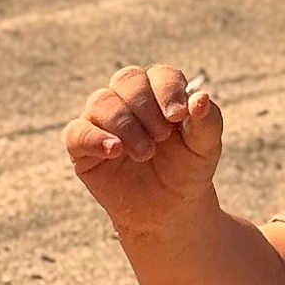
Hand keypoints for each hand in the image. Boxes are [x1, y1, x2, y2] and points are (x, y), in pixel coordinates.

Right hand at [64, 64, 222, 237]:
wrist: (170, 209)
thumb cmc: (187, 170)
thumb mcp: (205, 148)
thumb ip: (207, 122)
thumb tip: (201, 98)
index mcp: (160, 94)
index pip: (161, 75)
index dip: (168, 90)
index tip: (178, 116)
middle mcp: (128, 100)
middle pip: (128, 79)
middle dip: (146, 107)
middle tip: (162, 137)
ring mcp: (102, 120)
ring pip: (102, 101)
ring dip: (126, 125)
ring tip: (146, 153)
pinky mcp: (82, 146)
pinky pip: (77, 132)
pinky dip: (95, 138)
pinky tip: (115, 150)